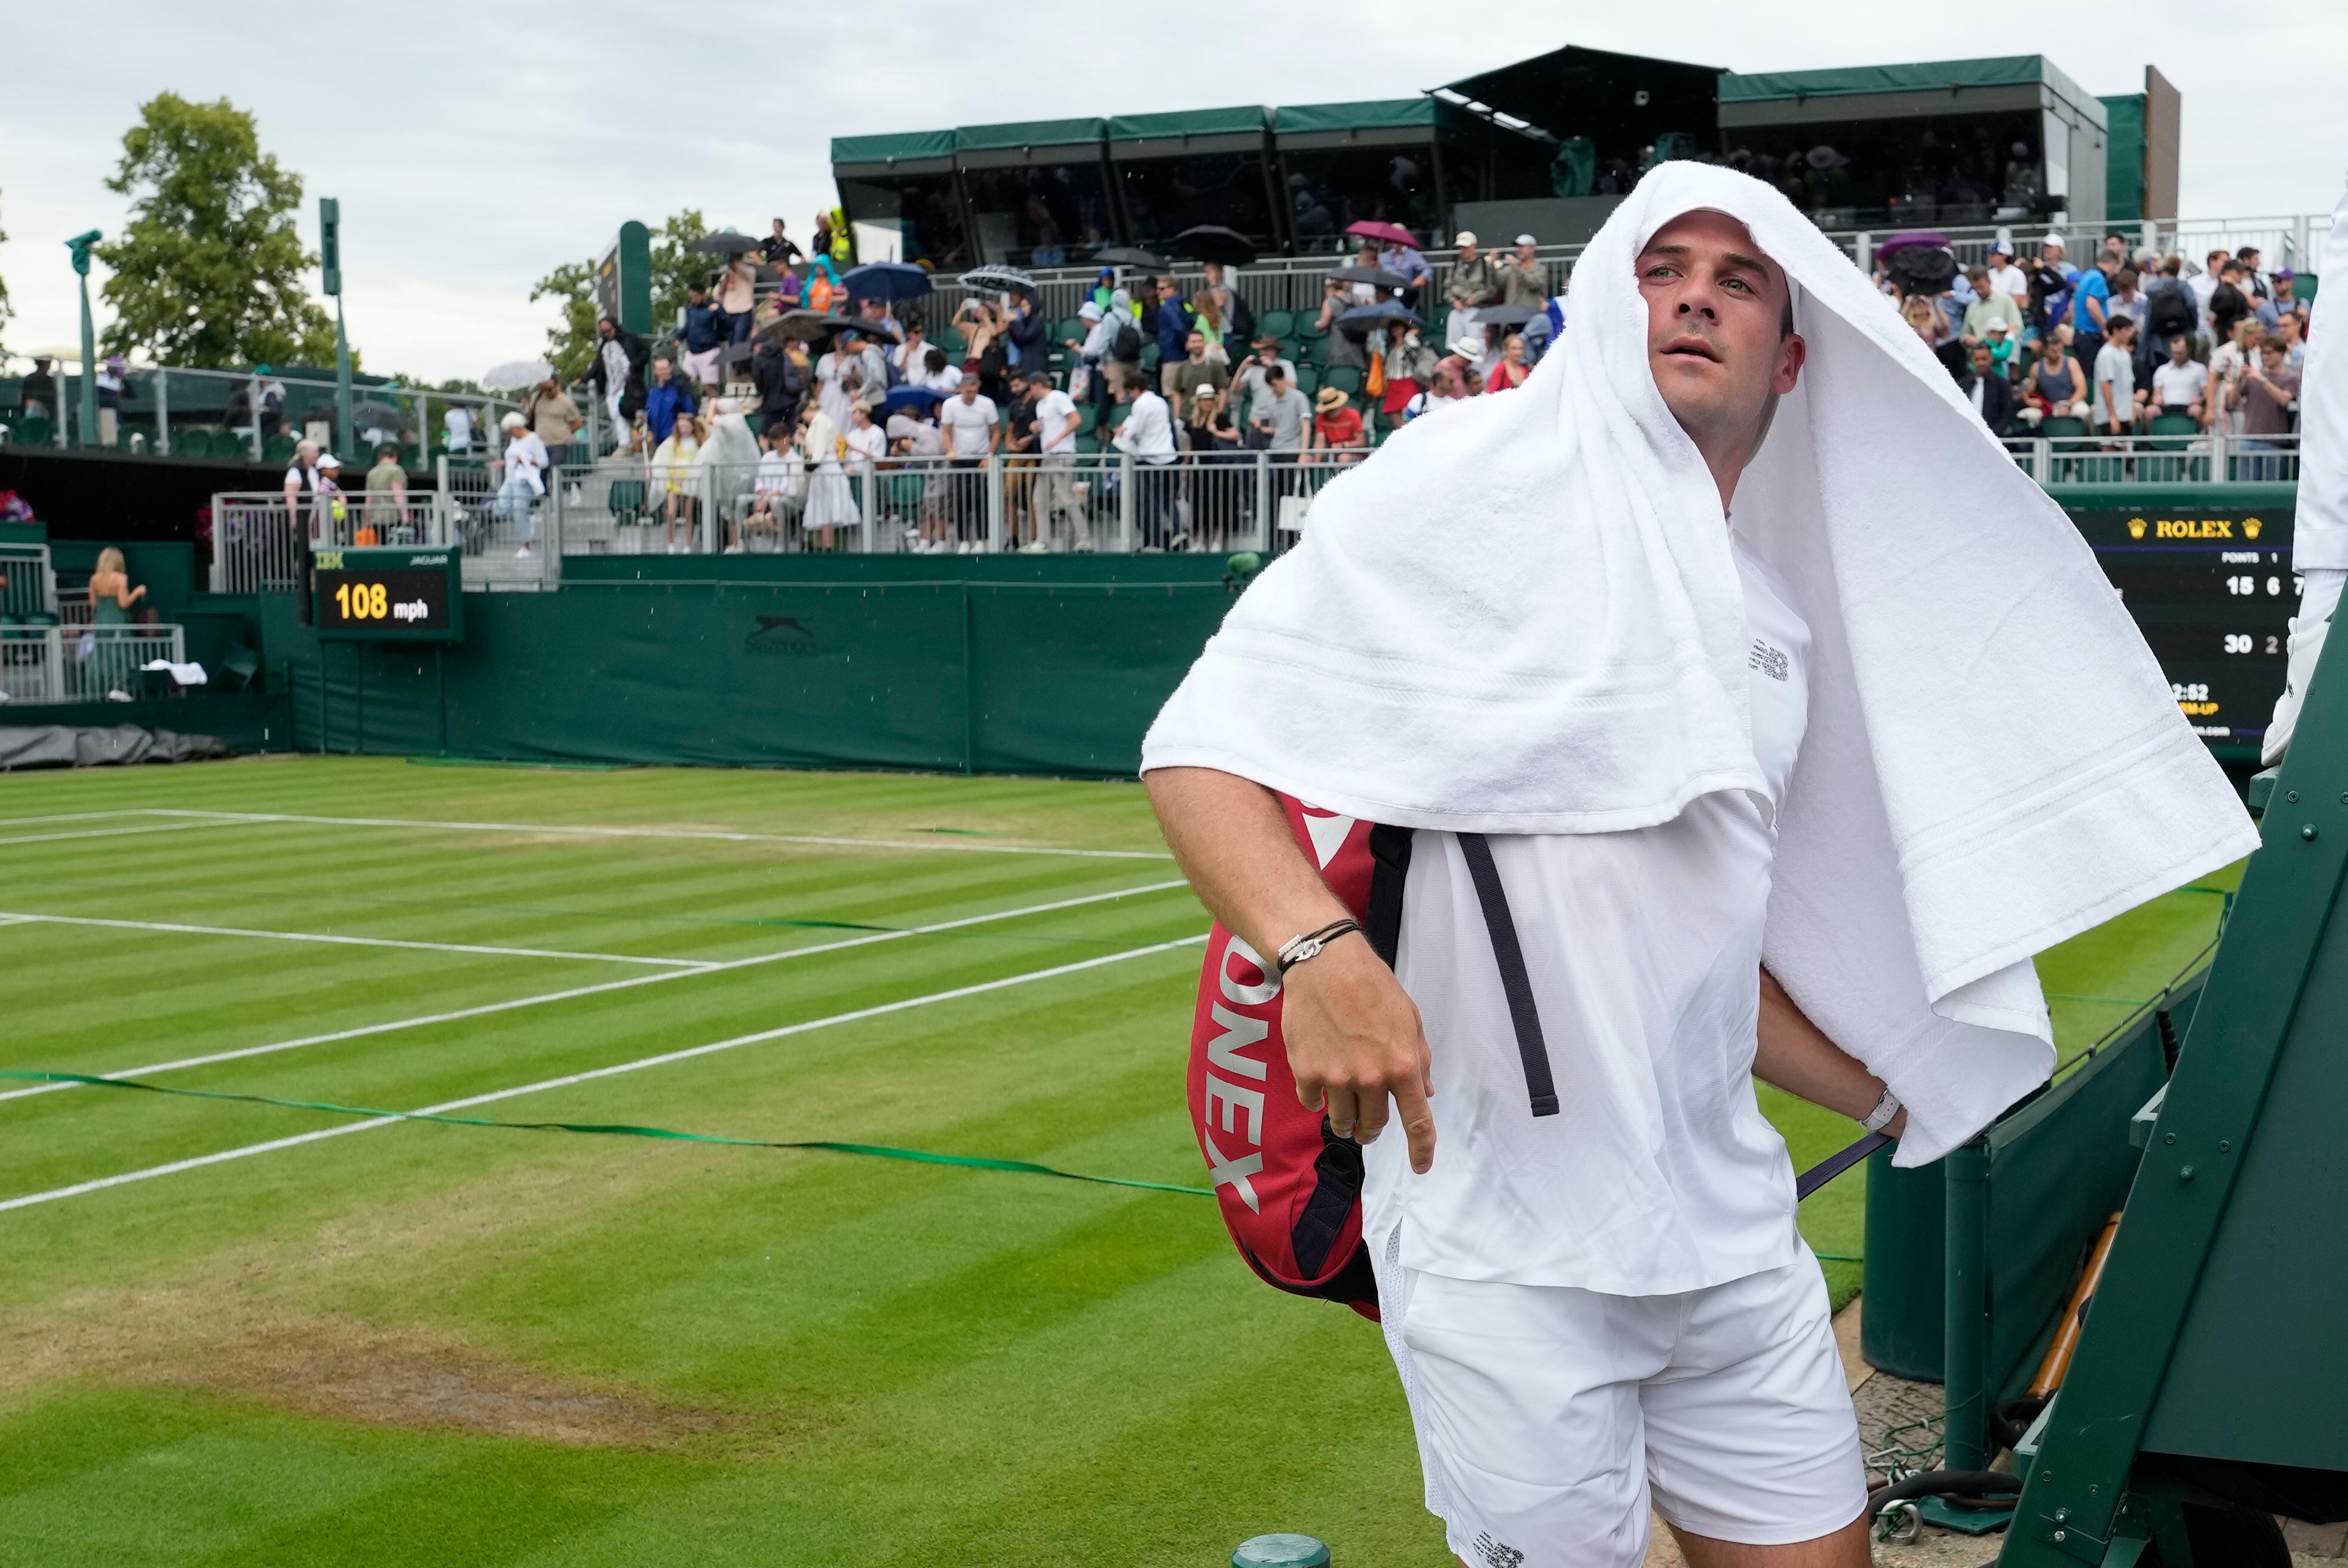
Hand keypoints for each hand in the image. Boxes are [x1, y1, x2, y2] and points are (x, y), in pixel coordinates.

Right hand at [1280, 937, 1435, 1171]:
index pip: (1417, 1122)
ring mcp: (1337, 1078)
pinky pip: (1312, 1103)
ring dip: (1345, 1121)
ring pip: (1342, 1123)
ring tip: (1343, 1107)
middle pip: (1374, 1126)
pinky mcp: (1306, 1072)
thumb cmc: (1373, 985)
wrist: (1324, 963)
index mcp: (1403, 1065)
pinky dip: (1317, 1099)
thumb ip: (1419, 1058)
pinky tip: (1319, 1081)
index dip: (1421, 1150)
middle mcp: (1371, 1078)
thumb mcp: (1409, 1018)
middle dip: (1372, 1128)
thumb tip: (1425, 1092)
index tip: (1421, 1167)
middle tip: (1368, 1121)